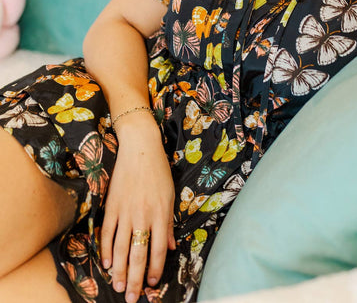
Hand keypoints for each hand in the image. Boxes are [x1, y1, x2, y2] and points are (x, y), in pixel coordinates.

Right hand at [100, 117, 175, 301]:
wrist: (140, 148)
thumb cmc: (158, 171)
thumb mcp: (170, 195)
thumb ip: (169, 224)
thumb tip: (171, 247)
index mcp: (161, 214)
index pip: (158, 250)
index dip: (154, 269)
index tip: (151, 284)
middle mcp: (143, 216)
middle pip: (138, 254)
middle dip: (134, 279)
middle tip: (130, 298)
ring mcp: (126, 211)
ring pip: (120, 248)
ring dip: (118, 270)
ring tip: (117, 286)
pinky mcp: (111, 205)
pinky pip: (106, 233)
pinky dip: (105, 249)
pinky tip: (106, 263)